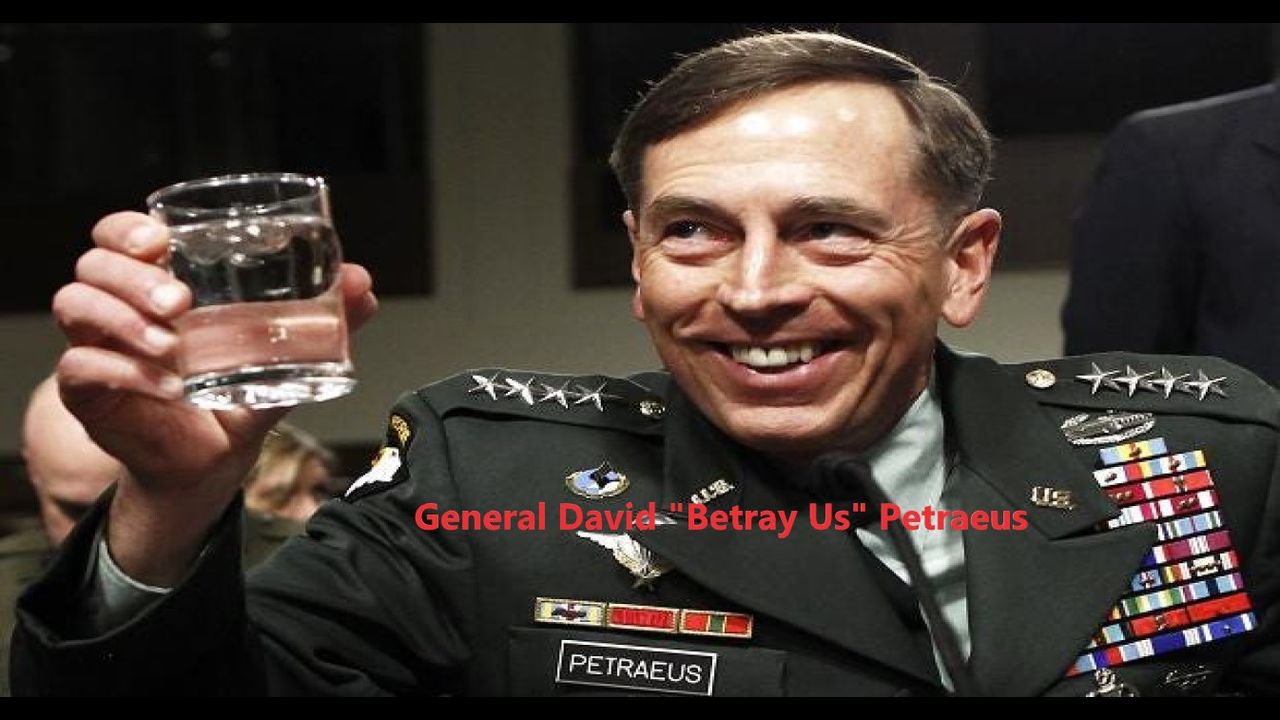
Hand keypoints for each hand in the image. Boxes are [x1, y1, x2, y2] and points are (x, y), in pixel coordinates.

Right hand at [51, 212, 377, 580]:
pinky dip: (123, 372)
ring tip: (172, 343)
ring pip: (74, 304)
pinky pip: (81, 368)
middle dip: (132, 274)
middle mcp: (119, 309)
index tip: (162, 238)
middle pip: (93, 264)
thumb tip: (364, 284)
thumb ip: (323, 322)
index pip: (118, 236)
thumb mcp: (284, 358)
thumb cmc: (238, 397)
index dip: (128, 227)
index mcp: (156, 286)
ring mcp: (98, 348)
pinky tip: (168, 386)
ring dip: (122, 318)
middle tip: (180, 301)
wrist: (213, 464)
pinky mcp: (87, 392)